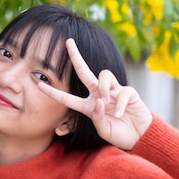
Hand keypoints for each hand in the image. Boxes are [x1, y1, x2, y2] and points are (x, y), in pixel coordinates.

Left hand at [37, 39, 152, 149]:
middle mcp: (98, 95)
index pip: (67, 97)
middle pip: (84, 71)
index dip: (53, 92)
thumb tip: (99, 101)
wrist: (140, 137)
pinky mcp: (128, 91)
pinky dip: (119, 103)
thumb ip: (97, 117)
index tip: (38, 84)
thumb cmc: (119, 134)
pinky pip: (121, 90)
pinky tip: (121, 114)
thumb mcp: (104, 130)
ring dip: (102, 87)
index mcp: (88, 106)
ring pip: (103, 75)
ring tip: (107, 102)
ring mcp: (113, 91)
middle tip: (68, 41)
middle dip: (76, 56)